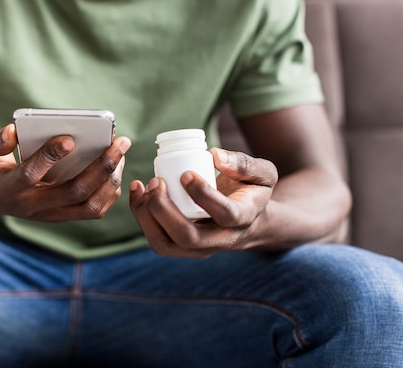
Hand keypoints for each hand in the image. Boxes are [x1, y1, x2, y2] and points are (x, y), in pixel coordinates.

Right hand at [0, 124, 130, 221]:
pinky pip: (92, 210)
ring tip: (120, 154)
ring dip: (109, 181)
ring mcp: (48, 215)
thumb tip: (12, 131)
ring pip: (88, 206)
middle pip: (73, 192)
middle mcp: (30, 206)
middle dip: (100, 166)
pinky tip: (115, 168)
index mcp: (6, 188)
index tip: (70, 138)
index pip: (30, 174)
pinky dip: (108, 191)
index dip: (50, 156)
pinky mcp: (60, 216)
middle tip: (120, 142)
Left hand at [129, 148, 277, 258]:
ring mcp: (198, 247)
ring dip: (146, 216)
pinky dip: (141, 217)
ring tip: (142, 187)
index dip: (203, 195)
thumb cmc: (251, 190)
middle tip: (156, 182)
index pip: (224, 214)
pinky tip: (139, 192)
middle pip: (187, 237)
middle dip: (165, 210)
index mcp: (243, 218)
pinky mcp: (180, 246)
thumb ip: (245, 163)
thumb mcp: (263, 173)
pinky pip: (156, 238)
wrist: (249, 219)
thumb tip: (215, 155)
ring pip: (165, 244)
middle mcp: (219, 239)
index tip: (186, 174)